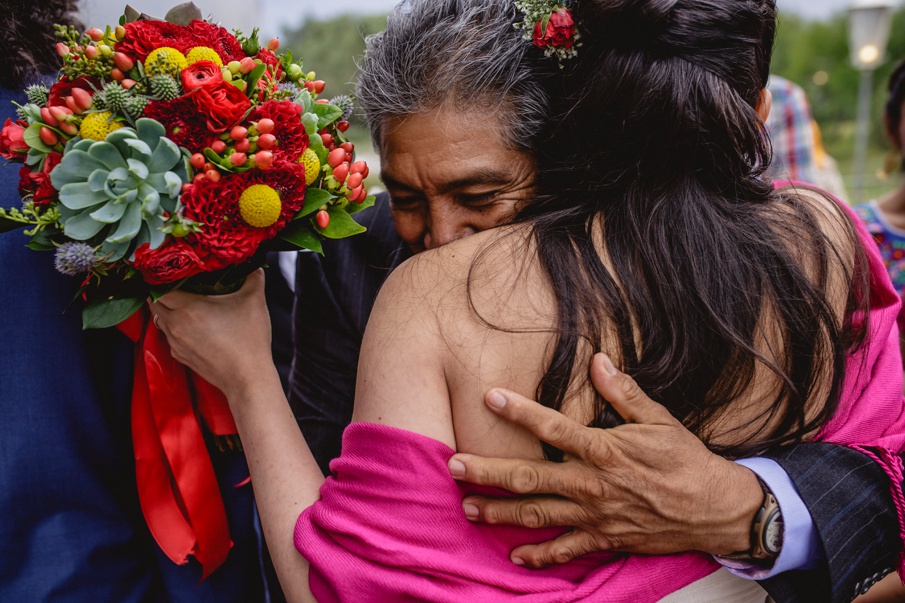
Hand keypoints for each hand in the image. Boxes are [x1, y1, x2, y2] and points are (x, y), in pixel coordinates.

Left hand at [151, 269, 274, 398]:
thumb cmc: (249, 341)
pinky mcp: (180, 356)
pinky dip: (174, 328)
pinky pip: (169, 337)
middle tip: (174, 283)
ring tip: (181, 302)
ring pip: (160, 320)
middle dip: (160, 292)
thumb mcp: (255, 302)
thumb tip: (255, 265)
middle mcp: (176, 325)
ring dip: (166, 310)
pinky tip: (190, 325)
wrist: (247, 378)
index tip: (170, 271)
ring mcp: (176, 343)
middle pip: (154, 303)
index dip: (161, 277)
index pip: (159, 287)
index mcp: (189, 308)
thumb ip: (254, 278)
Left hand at [447, 353, 762, 566]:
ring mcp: (595, 516)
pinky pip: (566, 551)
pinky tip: (514, 557)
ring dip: (500, 514)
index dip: (519, 411)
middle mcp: (592, 485)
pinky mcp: (604, 540)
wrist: (716, 510)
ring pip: (537, 516)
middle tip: (454, 466)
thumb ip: (623, 392)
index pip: (552, 426)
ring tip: (468, 509)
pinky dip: (539, 557)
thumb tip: (599, 361)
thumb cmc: (685, 460)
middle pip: (530, 477)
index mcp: (603, 450)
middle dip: (488, 472)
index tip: (490, 397)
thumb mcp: (659, 419)